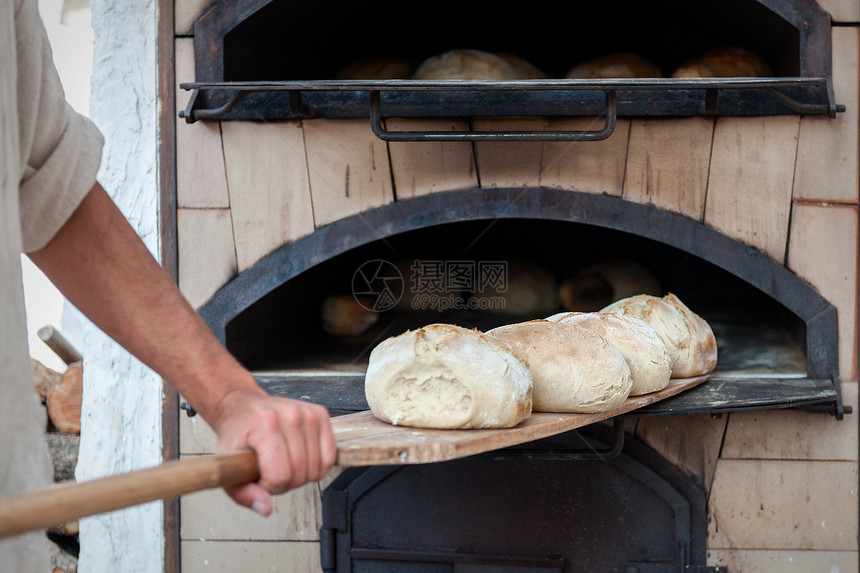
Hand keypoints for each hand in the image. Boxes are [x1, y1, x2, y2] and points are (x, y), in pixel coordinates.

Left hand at [210, 387, 336, 515]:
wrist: (244, 408)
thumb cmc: (238, 436)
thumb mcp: (228, 467)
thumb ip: (244, 494)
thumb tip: (266, 508)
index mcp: (264, 424)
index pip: (279, 476)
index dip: (269, 486)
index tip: (260, 476)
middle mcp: (290, 415)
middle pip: (299, 474)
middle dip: (285, 482)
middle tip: (271, 470)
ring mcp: (308, 414)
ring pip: (316, 468)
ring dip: (301, 475)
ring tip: (284, 463)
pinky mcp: (321, 414)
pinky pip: (330, 457)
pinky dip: (317, 466)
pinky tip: (301, 460)